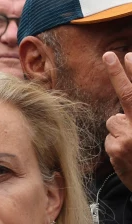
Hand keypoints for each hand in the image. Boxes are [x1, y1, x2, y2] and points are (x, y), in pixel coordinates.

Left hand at [104, 51, 131, 190]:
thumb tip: (119, 110)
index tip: (128, 55)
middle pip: (128, 94)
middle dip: (117, 73)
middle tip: (108, 54)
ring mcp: (129, 137)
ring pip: (114, 121)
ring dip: (120, 128)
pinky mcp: (116, 150)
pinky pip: (109, 138)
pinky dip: (115, 144)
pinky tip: (127, 155)